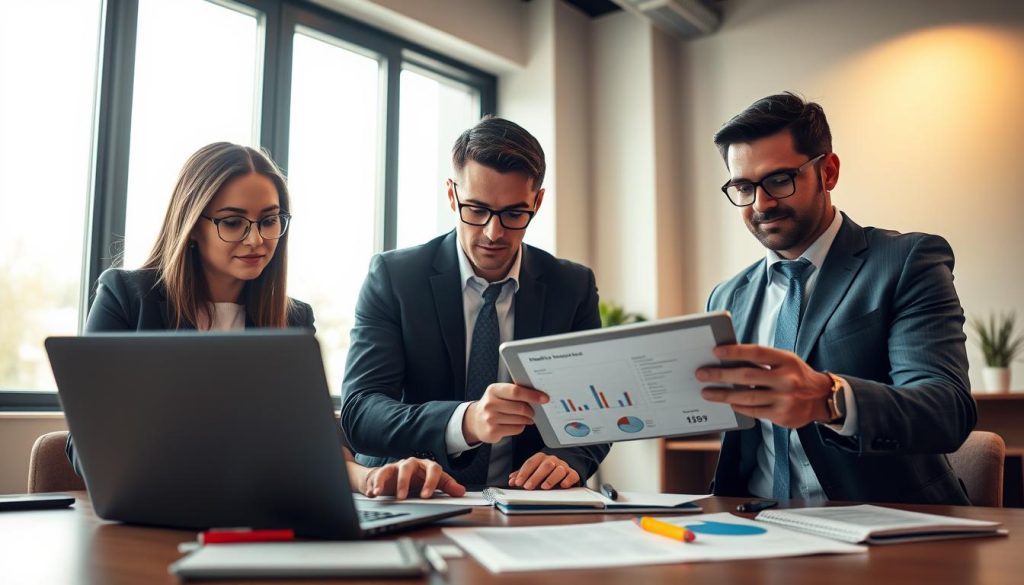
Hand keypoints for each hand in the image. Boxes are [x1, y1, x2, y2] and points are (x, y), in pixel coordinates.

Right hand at [361, 458, 466, 498]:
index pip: (434, 469)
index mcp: (428, 467)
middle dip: (406, 482)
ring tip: (388, 496)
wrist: (399, 479)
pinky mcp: (385, 471)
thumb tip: (461, 491)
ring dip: (391, 482)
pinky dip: (376, 484)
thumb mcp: (434, 485)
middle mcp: (414, 464)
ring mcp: (399, 466)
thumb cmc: (418, 482)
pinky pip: (380, 474)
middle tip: (404, 498)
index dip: (430, 482)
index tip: (426, 496)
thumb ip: (447, 487)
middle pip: (411, 466)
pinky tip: (374, 494)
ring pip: (395, 469)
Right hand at [462, 383, 549, 443]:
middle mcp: (490, 404)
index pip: (516, 391)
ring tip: (526, 418)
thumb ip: (514, 392)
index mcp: (494, 390)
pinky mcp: (493, 431)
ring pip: (520, 420)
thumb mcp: (499, 394)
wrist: (475, 420)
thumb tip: (538, 395)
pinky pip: (516, 429)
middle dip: (531, 411)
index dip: (533, 395)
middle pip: (520, 407)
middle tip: (533, 412)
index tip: (544, 398)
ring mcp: (490, 418)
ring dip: (527, 419)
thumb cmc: (493, 405)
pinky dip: (520, 427)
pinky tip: (516, 424)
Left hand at [508, 452, 579, 489]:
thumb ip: (522, 475)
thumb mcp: (532, 471)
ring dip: (551, 478)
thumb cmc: (545, 472)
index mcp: (541, 458)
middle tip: (528, 487)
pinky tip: (563, 486)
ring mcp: (563, 466)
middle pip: (545, 466)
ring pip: (558, 470)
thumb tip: (511, 480)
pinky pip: (572, 475)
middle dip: (535, 477)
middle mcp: (552, 460)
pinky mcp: (572, 473)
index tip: (517, 482)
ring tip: (544, 487)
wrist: (563, 470)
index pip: (531, 463)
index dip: (523, 473)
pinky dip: (568, 480)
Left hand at [696, 344, 832, 428]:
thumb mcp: (785, 361)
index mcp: (786, 360)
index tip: (716, 352)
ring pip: (747, 396)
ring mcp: (785, 399)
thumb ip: (762, 361)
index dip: (735, 351)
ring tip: (707, 392)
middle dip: (720, 375)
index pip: (756, 353)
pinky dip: (739, 407)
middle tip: (702, 374)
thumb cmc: (795, 375)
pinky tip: (728, 403)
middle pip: (747, 376)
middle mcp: (787, 379)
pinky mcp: (782, 416)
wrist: (821, 398)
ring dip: (723, 395)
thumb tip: (729, 360)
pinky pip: (754, 411)